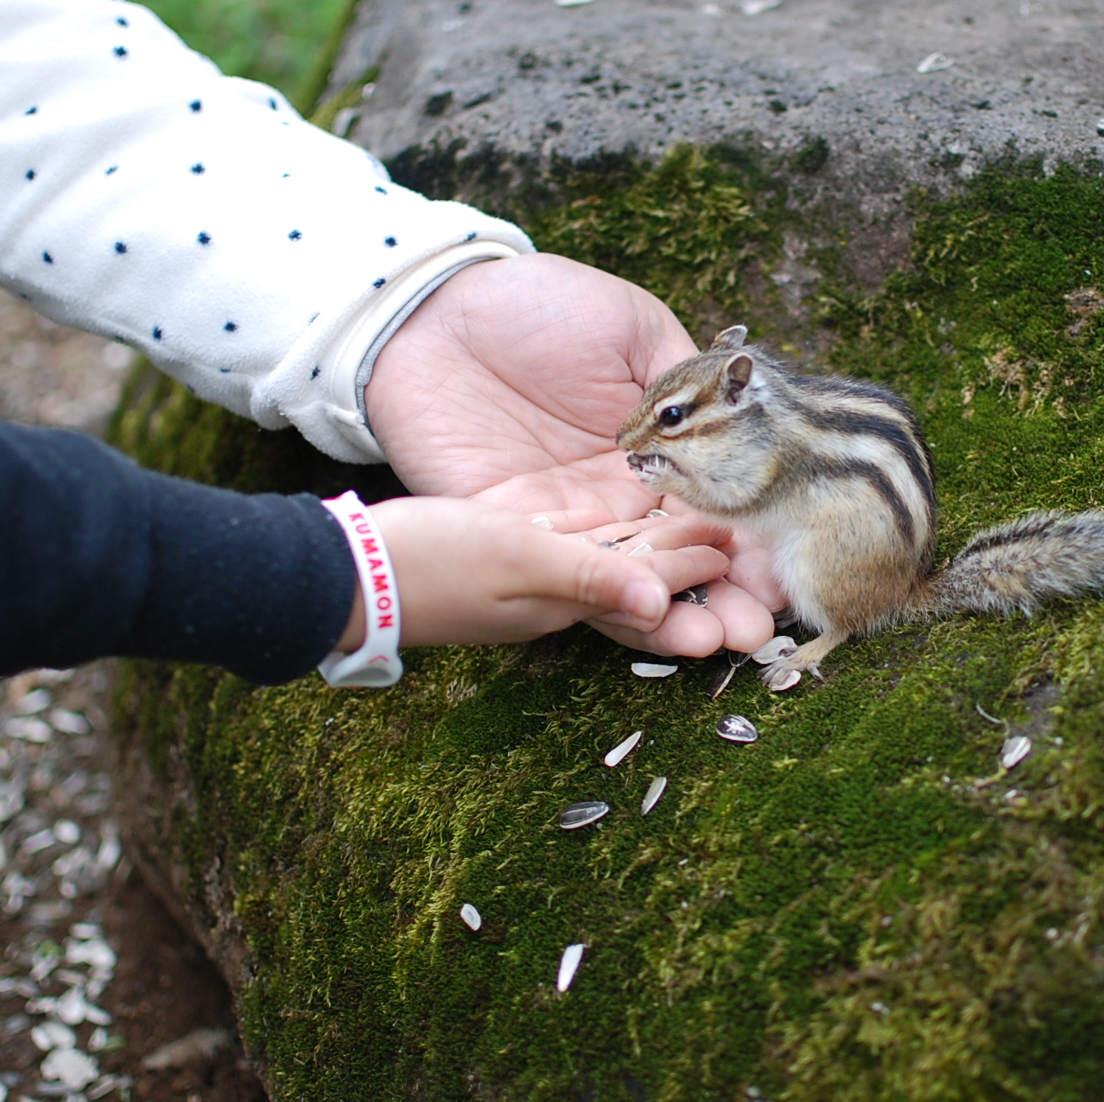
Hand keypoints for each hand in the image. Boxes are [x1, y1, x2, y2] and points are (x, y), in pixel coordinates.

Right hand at [331, 499, 733, 650]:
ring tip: (718, 532)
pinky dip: (621, 520)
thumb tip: (660, 604)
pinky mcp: (515, 531)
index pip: (650, 589)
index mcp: (568, 598)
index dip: (700, 580)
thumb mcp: (517, 563)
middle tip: (757, 573)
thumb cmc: (430, 568)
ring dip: (667, 544)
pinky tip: (644, 499)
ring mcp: (536, 559)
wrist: (345, 563)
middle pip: (644, 575)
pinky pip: (583, 527)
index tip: (752, 573)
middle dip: (700, 577)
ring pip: (619, 549)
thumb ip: (590, 578)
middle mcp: (560, 583)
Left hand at [363, 253, 781, 654]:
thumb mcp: (631, 329)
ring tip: (716, 639)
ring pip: (621, 581)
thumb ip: (685, 382)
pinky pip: (557, 573)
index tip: (781, 573)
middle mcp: (612, 497)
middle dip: (719, 598)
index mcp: (651, 453)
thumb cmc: (537, 304)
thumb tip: (744, 421)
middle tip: (759, 627)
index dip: (744, 545)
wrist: (435, 309)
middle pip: (672, 561)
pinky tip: (646, 614)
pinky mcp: (505, 529)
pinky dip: (599, 598)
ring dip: (669, 614)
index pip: (707, 513)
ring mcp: (560, 520)